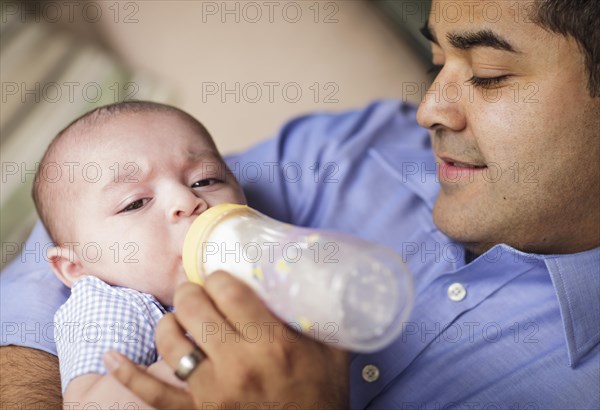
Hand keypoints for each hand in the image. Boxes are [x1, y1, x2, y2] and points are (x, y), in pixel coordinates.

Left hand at [106, 271, 348, 408]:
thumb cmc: (323, 395)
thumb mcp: (332, 349)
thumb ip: (322, 311)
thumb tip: (313, 271)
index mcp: (272, 343)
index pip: (227, 289)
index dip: (218, 275)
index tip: (221, 277)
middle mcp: (238, 365)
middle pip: (195, 308)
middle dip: (192, 290)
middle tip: (197, 289)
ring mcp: (212, 392)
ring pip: (171, 341)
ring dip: (170, 321)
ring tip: (179, 316)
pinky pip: (153, 394)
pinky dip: (128, 374)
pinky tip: (110, 356)